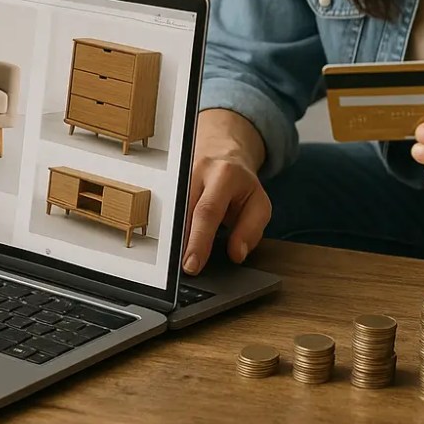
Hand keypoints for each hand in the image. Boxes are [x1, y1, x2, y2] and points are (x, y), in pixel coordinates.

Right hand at [182, 108, 271, 274]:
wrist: (223, 151)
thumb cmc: (240, 184)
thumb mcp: (259, 203)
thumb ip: (252, 229)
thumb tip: (236, 253)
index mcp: (223, 174)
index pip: (207, 210)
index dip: (198, 240)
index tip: (191, 266)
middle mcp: (195, 170)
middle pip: (181, 212)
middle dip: (179, 244)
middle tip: (178, 271)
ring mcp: (177, 175)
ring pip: (169, 212)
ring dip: (170, 239)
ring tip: (172, 262)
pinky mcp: (166, 182)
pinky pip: (164, 210)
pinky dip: (166, 231)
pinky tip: (166, 247)